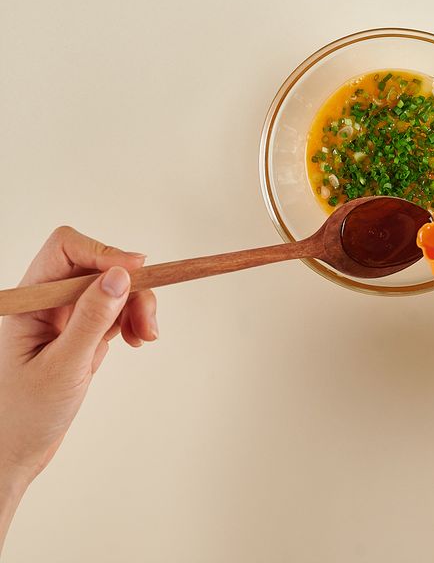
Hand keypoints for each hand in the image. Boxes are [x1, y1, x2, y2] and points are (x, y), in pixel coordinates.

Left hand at [0, 226, 157, 486]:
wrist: (16, 453)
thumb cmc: (25, 416)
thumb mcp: (63, 367)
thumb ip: (91, 319)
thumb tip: (120, 275)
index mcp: (30, 303)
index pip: (66, 250)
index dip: (102, 251)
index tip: (135, 270)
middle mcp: (48, 302)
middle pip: (98, 266)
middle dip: (129, 285)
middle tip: (147, 318)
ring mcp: (68, 316)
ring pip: (114, 287)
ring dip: (137, 304)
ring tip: (145, 336)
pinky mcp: (84, 331)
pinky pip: (117, 309)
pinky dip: (134, 318)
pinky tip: (137, 340)